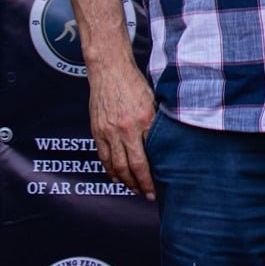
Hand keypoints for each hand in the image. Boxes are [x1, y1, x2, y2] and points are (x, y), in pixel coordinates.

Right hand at [87, 56, 156, 199]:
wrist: (110, 70)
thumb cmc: (136, 84)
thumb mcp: (154, 102)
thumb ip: (157, 124)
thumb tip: (168, 145)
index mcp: (143, 121)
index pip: (147, 159)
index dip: (150, 178)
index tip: (156, 189)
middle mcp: (124, 129)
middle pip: (130, 166)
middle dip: (139, 184)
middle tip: (147, 195)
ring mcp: (108, 131)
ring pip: (115, 165)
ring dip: (124, 180)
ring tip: (134, 189)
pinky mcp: (97, 130)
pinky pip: (103, 156)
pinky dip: (109, 169)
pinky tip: (116, 177)